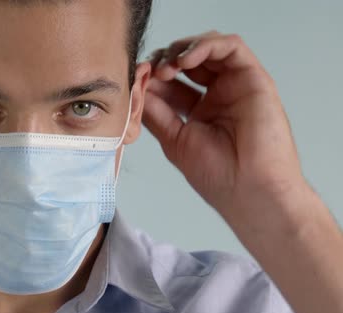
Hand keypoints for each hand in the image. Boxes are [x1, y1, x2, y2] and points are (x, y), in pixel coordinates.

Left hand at [142, 31, 306, 226]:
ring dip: (181, 50)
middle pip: (187, 59)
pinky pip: (231, 46)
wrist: (249, 191)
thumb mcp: (173, 139)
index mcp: (199, 111)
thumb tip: (134, 88)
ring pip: (207, 47)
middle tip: (151, 72)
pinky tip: (185, 60)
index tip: (135, 80)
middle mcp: (217, 95)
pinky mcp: (253, 78)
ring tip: (167, 68)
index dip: (151, 77)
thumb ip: (154, 112)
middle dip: (163, 60)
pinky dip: (205, 45)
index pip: (170, 82)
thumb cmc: (217, 176)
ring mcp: (235, 85)